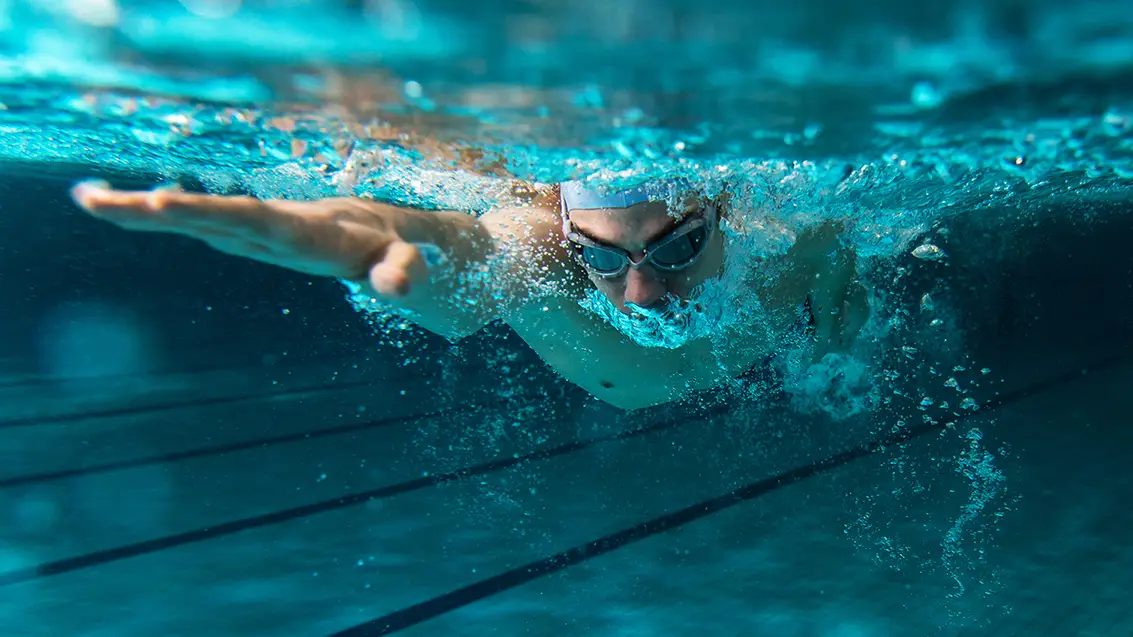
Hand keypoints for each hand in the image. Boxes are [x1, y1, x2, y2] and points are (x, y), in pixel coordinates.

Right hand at [70, 182, 426, 296]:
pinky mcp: (256, 236)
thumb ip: (404, 272)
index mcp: (315, 231)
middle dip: (161, 209)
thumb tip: (398, 286)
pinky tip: (125, 209)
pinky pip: (209, 226)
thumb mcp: (412, 266)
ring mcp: (266, 230)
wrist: (403, 234)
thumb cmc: (407, 254)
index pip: (258, 219)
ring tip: (91, 199)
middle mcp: (282, 224)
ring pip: (205, 218)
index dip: (212, 211)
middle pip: (217, 214)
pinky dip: (169, 216)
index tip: (164, 202)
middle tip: (96, 200)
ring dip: (149, 210)